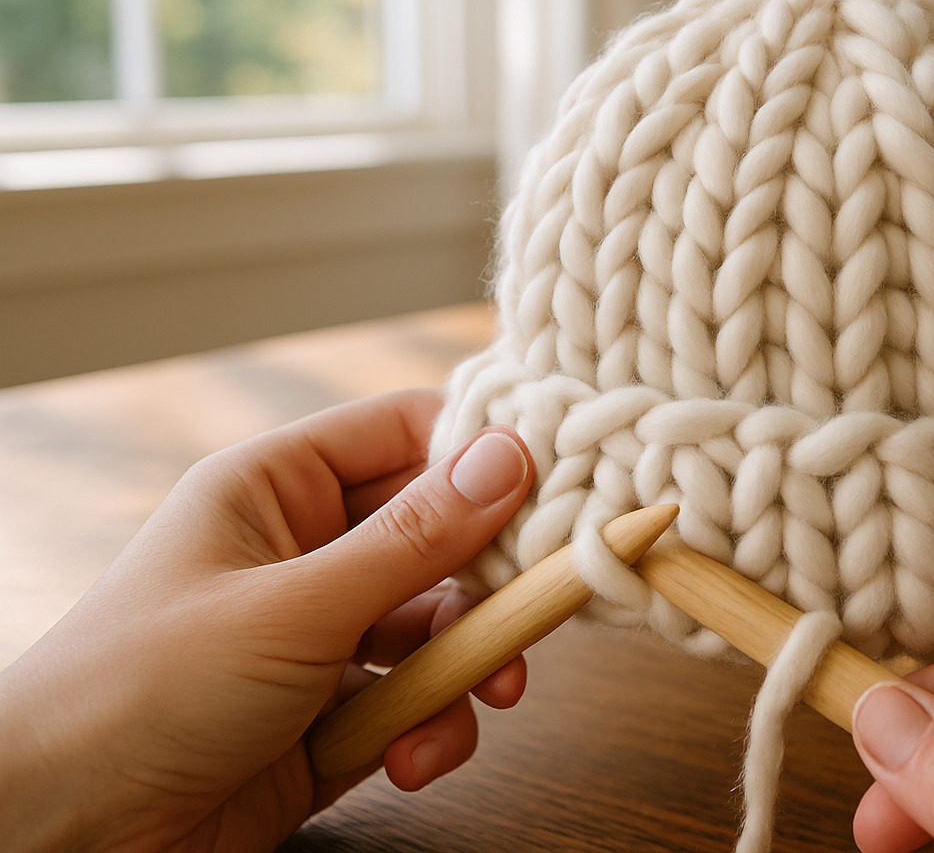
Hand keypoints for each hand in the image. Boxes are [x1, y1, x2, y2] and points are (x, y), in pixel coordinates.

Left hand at [0, 389, 533, 852]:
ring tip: (480, 699)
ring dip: (464, 667)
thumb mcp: (295, 607)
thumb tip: (511, 455)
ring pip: (436, 627)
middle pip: (438, 537)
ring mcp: (318, 638)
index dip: (481, 453)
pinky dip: (430, 728)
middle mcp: (304, 554)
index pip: (403, 435)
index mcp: (278, 490)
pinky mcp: (328, 716)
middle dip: (487, 581)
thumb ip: (414, 539)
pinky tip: (414, 757)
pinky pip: (413, 701)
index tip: (557, 484)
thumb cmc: (142, 690)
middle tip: (534, 607)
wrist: (63, 834)